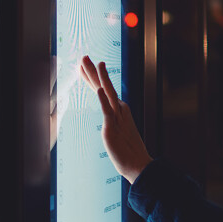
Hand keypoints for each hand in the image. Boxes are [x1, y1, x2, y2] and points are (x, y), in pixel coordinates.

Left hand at [79, 56, 151, 183]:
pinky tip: (98, 90)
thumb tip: (109, 119)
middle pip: (104, 86)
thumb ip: (113, 123)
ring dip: (98, 77)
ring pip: (106, 92)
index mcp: (119, 110)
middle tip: (84, 57)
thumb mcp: (118, 132)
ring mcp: (117, 117)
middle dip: (93, 71)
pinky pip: (107, 111)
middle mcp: (119, 110)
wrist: (138, 164)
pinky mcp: (112, 127)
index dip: (92, 78)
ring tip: (91, 64)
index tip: (84, 67)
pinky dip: (103, 100)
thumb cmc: (128, 151)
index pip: (103, 90)